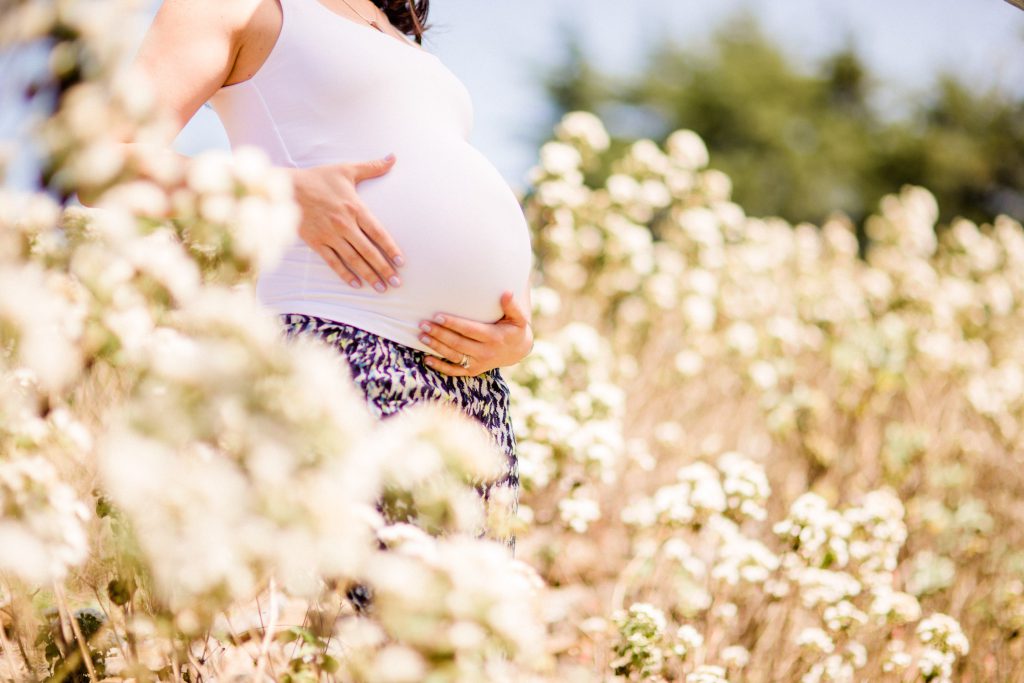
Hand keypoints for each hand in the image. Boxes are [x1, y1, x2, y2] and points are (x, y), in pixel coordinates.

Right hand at [289, 153, 404, 292]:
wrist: (287, 188)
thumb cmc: (319, 178)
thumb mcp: (346, 170)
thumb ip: (372, 167)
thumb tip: (394, 157)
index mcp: (355, 208)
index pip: (378, 232)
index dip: (390, 248)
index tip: (401, 262)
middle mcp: (344, 224)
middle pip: (368, 250)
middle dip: (383, 268)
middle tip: (396, 282)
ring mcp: (330, 235)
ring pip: (353, 259)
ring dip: (368, 275)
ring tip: (381, 288)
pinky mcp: (316, 242)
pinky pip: (333, 262)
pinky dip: (345, 274)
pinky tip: (356, 284)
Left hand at [418, 290, 533, 375]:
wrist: (517, 351)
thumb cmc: (514, 329)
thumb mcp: (518, 318)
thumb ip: (512, 306)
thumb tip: (507, 292)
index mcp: (494, 338)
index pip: (470, 330)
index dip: (453, 324)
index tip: (438, 316)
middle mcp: (485, 353)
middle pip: (458, 343)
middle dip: (439, 334)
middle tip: (423, 324)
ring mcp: (478, 364)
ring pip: (453, 356)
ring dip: (436, 347)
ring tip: (421, 336)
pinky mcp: (473, 370)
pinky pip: (454, 371)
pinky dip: (439, 367)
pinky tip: (426, 359)